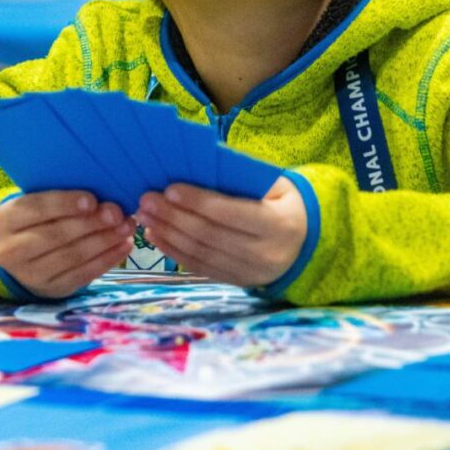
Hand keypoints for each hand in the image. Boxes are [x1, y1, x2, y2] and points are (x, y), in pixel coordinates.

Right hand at [0, 191, 135, 299]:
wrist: (18, 256)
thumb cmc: (33, 220)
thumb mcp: (33, 205)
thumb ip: (57, 199)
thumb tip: (100, 193)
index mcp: (4, 220)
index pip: (35, 209)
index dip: (64, 204)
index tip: (92, 200)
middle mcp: (11, 250)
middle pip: (55, 235)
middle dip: (91, 223)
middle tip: (117, 213)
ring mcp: (30, 274)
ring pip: (72, 256)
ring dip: (104, 241)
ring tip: (126, 227)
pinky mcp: (51, 289)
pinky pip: (83, 275)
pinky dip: (107, 260)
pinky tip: (124, 246)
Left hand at [135, 177, 307, 289]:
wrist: (304, 242)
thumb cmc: (282, 203)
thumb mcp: (276, 185)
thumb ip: (242, 178)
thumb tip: (195, 166)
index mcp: (279, 224)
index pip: (231, 213)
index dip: (198, 202)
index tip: (169, 189)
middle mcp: (266, 254)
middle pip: (210, 236)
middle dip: (174, 217)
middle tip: (147, 201)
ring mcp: (251, 273)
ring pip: (201, 255)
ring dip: (168, 234)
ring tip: (145, 217)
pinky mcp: (237, 282)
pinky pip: (200, 268)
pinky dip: (174, 252)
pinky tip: (155, 236)